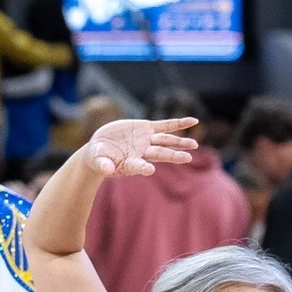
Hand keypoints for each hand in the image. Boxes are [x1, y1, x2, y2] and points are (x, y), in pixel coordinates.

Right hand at [84, 116, 198, 177]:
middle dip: (173, 155)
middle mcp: (142, 153)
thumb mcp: (97, 161)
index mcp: (129, 163)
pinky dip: (179, 123)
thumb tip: (106, 170)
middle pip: (159, 154)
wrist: (101, 147)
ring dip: (180, 142)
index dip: (142, 167)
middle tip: (187, 158)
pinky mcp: (147, 128)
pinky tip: (193, 121)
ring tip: (194, 144)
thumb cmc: (98, 158)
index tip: (149, 169)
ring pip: (166, 140)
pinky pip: (166, 125)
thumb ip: (102, 165)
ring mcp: (146, 140)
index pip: (137, 166)